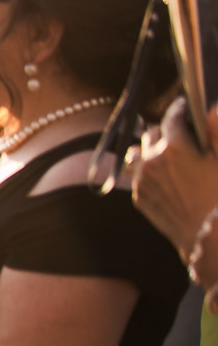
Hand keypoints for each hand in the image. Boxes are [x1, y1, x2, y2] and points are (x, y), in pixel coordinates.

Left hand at [132, 98, 217, 265]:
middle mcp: (152, 161)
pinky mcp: (140, 198)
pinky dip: (146, 169)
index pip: (172, 116)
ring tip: (165, 151)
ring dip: (150, 148)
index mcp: (174, 147)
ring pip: (137, 152)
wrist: (211, 238)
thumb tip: (211, 110)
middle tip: (180, 132)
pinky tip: (162, 173)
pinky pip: (137, 175)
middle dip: (166, 129)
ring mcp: (142, 181)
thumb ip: (217, 131)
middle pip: (153, 132)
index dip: (181, 109)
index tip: (186, 107)